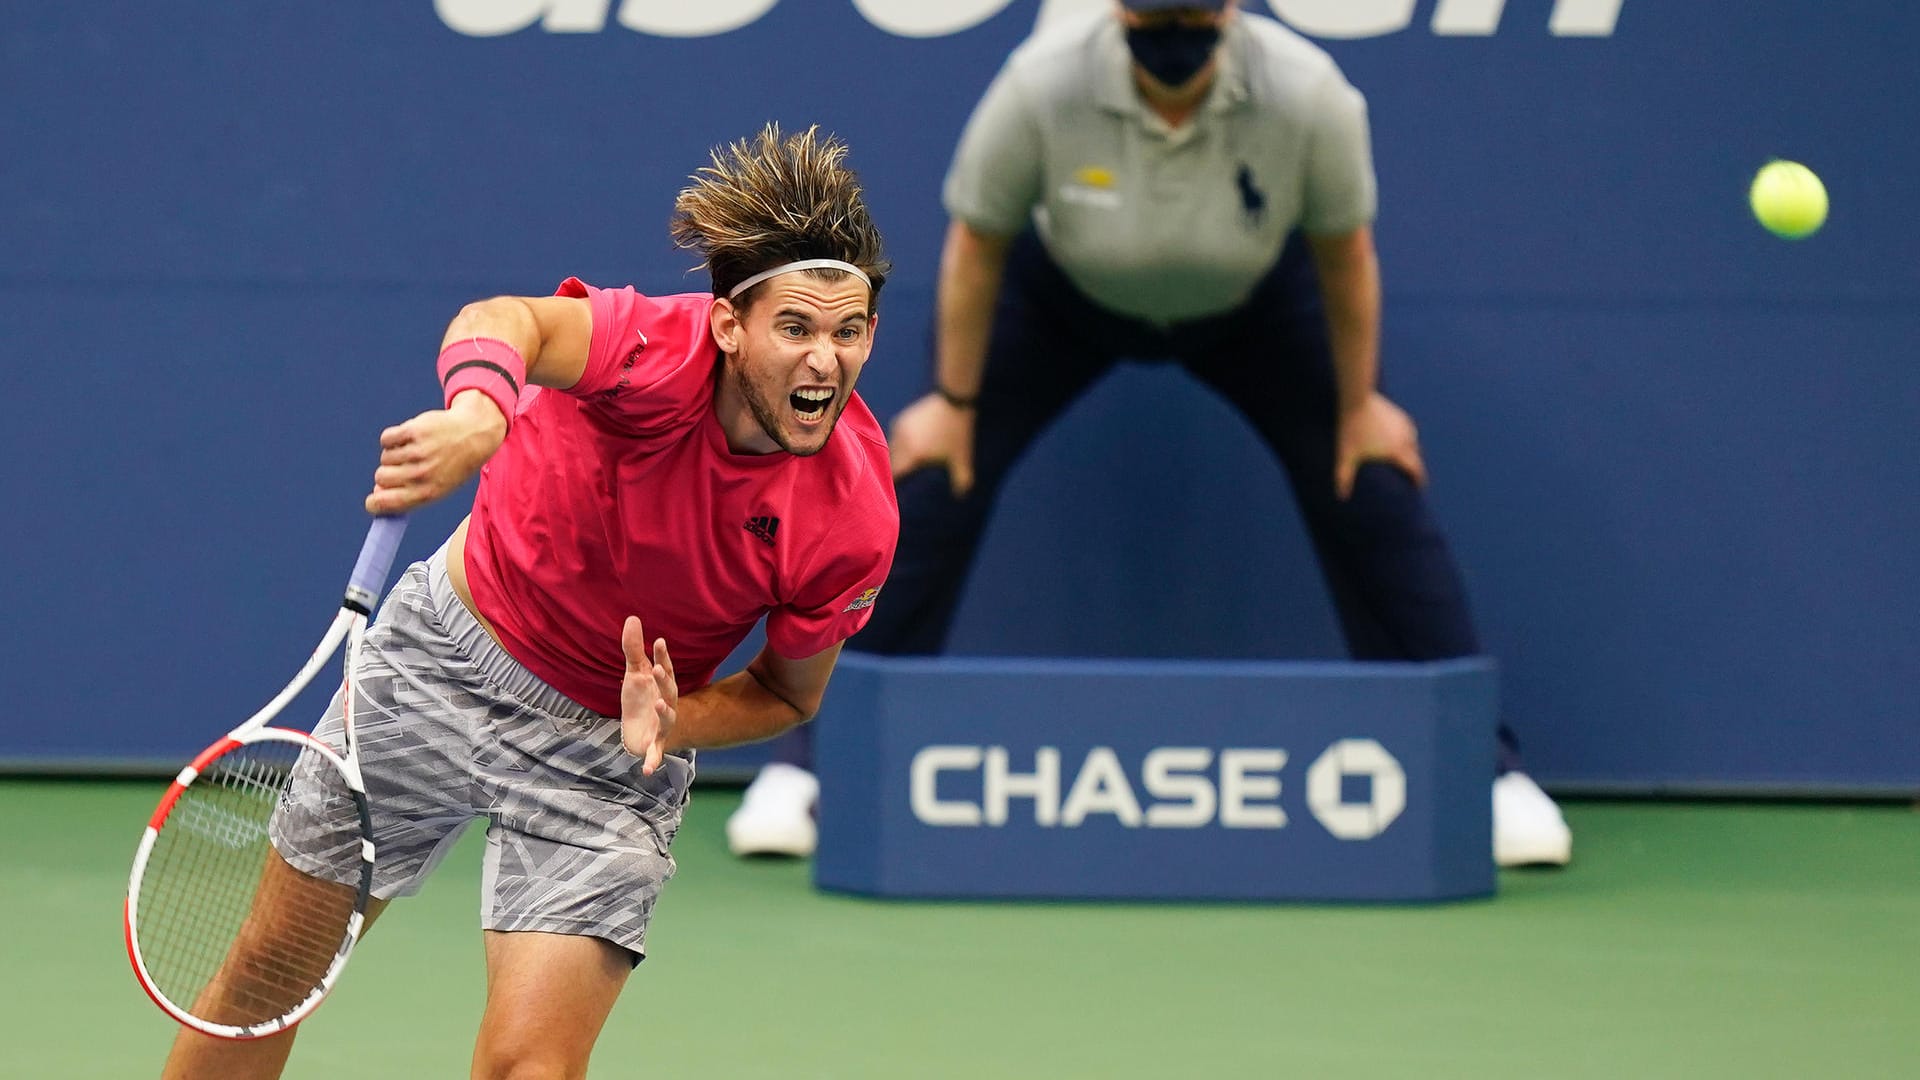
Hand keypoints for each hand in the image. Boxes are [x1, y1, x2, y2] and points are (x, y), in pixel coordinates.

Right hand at [364, 392, 507, 513]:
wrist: (474, 434)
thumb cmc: (453, 465)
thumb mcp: (439, 487)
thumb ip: (408, 495)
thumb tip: (377, 492)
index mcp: (428, 492)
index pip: (385, 503)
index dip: (375, 503)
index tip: (374, 500)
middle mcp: (422, 474)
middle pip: (381, 478)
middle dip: (388, 474)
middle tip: (405, 467)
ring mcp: (418, 451)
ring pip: (385, 458)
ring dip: (394, 454)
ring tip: (415, 451)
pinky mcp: (414, 430)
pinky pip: (387, 439)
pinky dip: (393, 438)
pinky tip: (409, 438)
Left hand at [618, 615, 677, 774]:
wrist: (640, 732)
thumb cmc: (640, 700)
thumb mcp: (633, 674)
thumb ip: (633, 648)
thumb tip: (632, 617)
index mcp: (661, 687)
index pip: (665, 669)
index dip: (663, 656)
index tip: (658, 641)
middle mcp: (666, 704)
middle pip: (669, 691)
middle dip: (664, 680)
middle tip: (657, 668)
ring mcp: (662, 726)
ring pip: (667, 718)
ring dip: (665, 712)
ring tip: (658, 705)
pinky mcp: (654, 745)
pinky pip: (655, 754)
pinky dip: (652, 762)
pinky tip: (647, 770)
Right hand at [887, 391, 976, 494]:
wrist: (953, 400)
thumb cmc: (958, 431)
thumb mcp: (961, 457)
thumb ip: (961, 479)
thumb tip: (961, 496)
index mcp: (913, 455)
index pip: (896, 475)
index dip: (897, 484)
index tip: (900, 488)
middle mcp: (901, 443)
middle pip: (892, 463)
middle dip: (897, 471)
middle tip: (905, 477)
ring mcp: (899, 429)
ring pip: (891, 449)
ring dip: (897, 456)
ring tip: (907, 462)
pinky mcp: (902, 419)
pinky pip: (895, 436)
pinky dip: (900, 444)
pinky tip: (910, 445)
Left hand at [1335, 392, 1427, 499]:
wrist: (1356, 398)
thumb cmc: (1351, 428)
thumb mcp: (1345, 455)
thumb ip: (1344, 476)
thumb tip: (1341, 497)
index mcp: (1397, 451)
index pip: (1415, 469)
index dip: (1418, 480)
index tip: (1418, 488)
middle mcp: (1406, 438)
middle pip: (1416, 456)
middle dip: (1415, 467)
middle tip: (1410, 476)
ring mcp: (1404, 424)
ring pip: (1413, 442)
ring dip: (1411, 451)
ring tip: (1403, 459)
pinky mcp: (1399, 414)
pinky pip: (1407, 429)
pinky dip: (1405, 438)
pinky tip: (1397, 439)